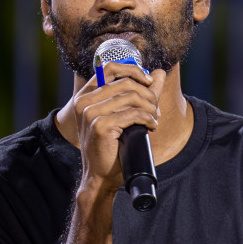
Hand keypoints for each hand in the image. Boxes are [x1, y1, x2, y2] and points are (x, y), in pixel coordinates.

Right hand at [68, 62, 164, 193]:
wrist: (100, 175)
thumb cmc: (112, 146)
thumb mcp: (124, 114)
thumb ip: (141, 92)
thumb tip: (158, 73)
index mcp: (85, 95)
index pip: (110, 68)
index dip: (133, 70)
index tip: (149, 81)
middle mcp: (83, 101)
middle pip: (126, 83)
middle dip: (147, 94)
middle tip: (155, 108)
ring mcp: (89, 113)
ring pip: (131, 97)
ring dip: (150, 108)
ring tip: (153, 118)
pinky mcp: (100, 125)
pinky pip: (133, 114)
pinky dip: (148, 119)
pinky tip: (151, 126)